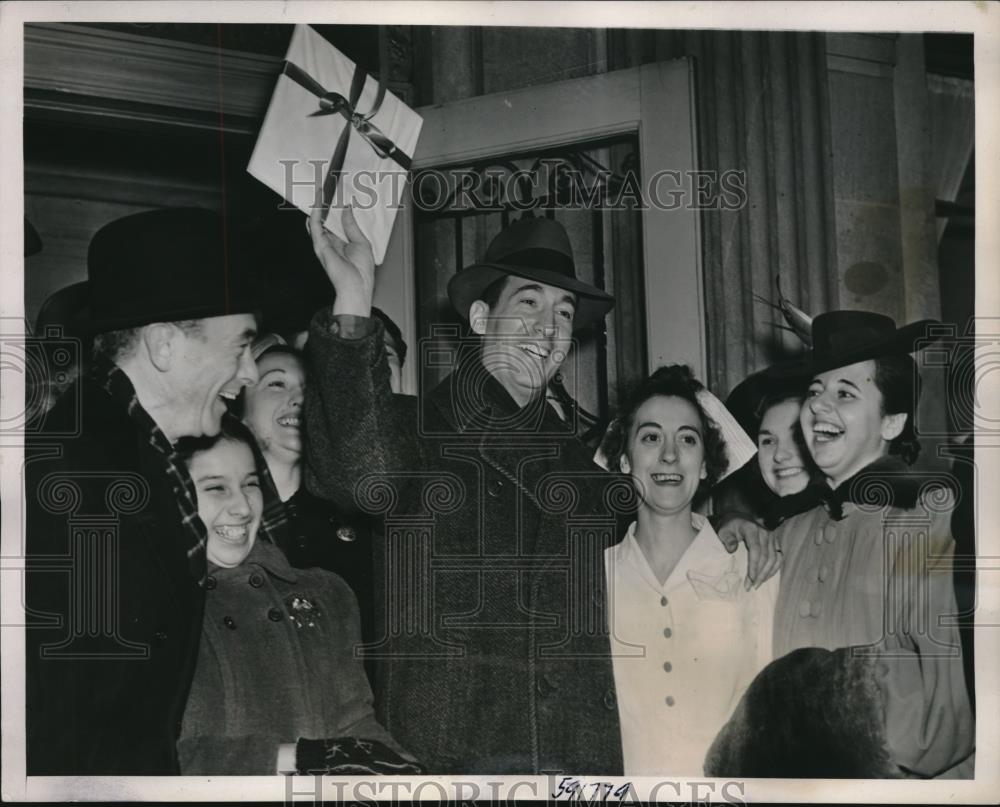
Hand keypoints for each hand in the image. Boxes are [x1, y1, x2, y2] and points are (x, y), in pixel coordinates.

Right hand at [308, 202, 374, 316]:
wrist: (357, 286)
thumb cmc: (361, 272)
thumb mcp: (361, 242)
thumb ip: (352, 225)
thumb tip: (347, 209)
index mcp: (342, 245)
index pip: (335, 225)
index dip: (334, 212)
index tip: (335, 198)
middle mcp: (331, 245)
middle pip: (325, 222)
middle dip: (324, 208)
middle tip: (325, 191)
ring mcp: (324, 246)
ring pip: (317, 222)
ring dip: (317, 207)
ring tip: (320, 193)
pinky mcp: (320, 246)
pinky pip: (315, 226)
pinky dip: (316, 214)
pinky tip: (318, 203)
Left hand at [717, 516, 782, 589]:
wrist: (739, 519)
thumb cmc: (730, 527)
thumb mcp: (723, 531)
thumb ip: (727, 539)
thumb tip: (731, 550)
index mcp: (751, 529)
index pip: (755, 549)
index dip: (754, 566)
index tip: (750, 579)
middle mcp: (765, 532)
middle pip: (766, 556)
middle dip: (759, 573)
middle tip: (751, 586)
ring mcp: (772, 536)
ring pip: (774, 558)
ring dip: (767, 573)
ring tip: (757, 584)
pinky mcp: (775, 541)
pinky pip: (779, 557)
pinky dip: (774, 569)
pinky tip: (766, 577)